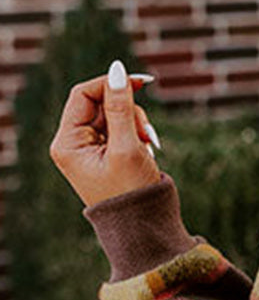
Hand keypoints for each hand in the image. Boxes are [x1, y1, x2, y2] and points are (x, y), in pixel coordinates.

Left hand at [49, 60, 162, 207]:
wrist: (143, 230)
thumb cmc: (133, 193)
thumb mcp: (128, 146)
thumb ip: (121, 106)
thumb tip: (118, 69)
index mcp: (67, 143)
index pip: (84, 94)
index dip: (111, 83)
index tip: (141, 82)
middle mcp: (73, 144)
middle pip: (101, 103)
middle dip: (128, 112)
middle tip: (147, 133)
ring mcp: (89, 150)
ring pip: (114, 115)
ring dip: (136, 124)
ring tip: (149, 146)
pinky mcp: (105, 155)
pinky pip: (121, 130)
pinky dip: (136, 134)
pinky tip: (147, 151)